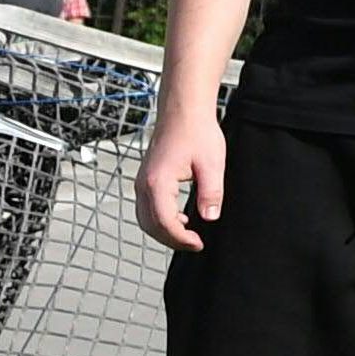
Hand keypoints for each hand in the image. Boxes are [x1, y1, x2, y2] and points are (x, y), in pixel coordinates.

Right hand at [139, 100, 227, 251]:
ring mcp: (141, 182)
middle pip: (150, 225)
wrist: (183, 111)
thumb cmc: (197, 132)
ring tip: (189, 236)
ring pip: (145, 219)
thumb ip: (211, 193)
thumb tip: (210, 217)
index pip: (164, 222)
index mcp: (158, 182)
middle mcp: (144, 184)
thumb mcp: (212, 164)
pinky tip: (181, 220)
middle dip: (171, 240)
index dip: (180, 239)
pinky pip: (146, 208)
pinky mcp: (145, 179)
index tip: (199, 244)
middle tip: (195, 244)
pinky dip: (159, 220)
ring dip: (164, 231)